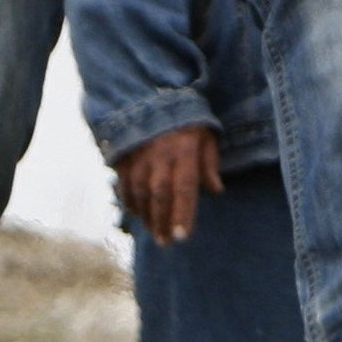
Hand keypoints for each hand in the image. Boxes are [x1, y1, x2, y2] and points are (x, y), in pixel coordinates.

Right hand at [114, 124, 223, 247]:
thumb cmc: (187, 120)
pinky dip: (129, 201)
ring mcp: (139, 156)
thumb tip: (216, 191)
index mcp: (185, 150)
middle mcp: (160, 155)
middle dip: (163, 221)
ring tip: (154, 233)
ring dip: (146, 216)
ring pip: (140, 192)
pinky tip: (136, 214)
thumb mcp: (206, 135)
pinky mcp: (124, 155)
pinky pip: (124, 183)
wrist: (152, 98)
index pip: (185, 187)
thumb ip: (210, 163)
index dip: (183, 213)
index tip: (182, 237)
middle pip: (160, 194)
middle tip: (166, 243)